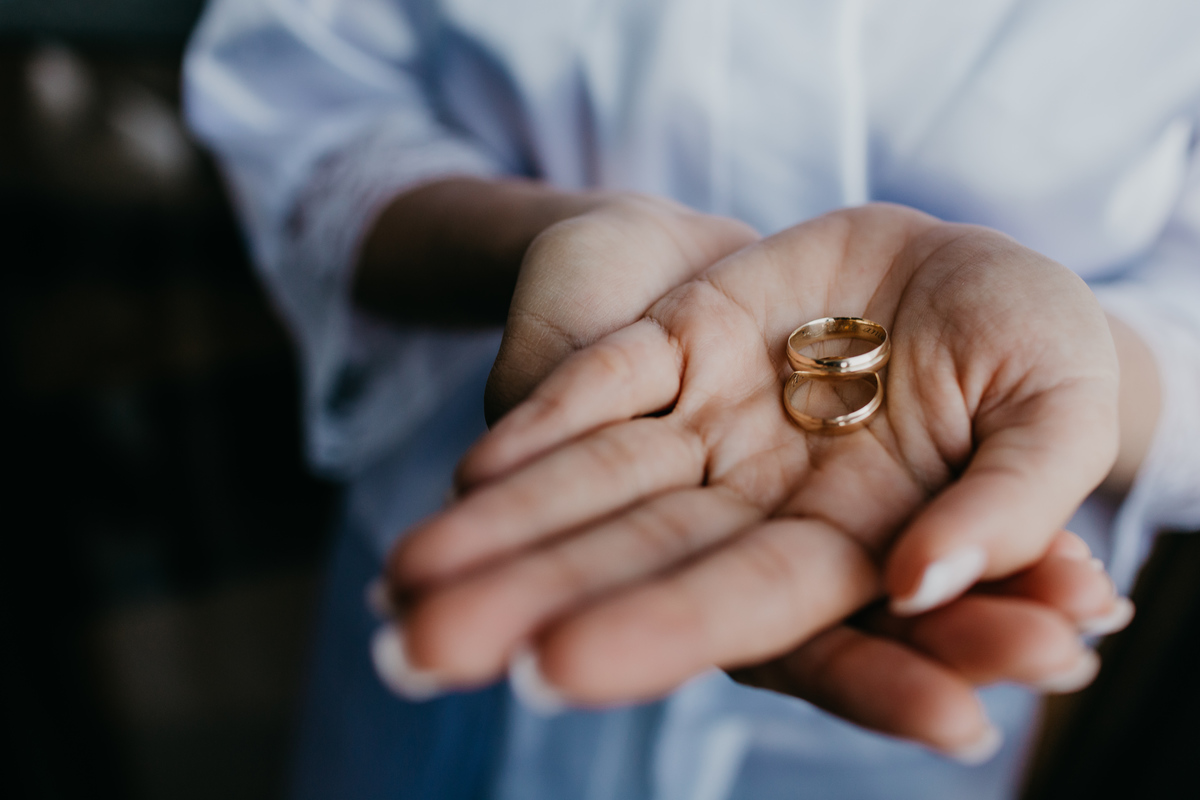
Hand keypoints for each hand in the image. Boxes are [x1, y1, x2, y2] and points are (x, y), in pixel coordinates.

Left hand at [382, 204, 1121, 753]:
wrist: (972, 264)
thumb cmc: (1032, 341)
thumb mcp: (1055, 406)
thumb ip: (1012, 498)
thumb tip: (923, 582)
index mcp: (849, 543)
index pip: (750, 605)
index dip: (660, 631)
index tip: (557, 670)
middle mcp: (756, 500)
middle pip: (634, 559)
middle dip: (532, 602)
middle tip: (420, 650)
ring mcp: (709, 422)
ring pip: (592, 483)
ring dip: (501, 528)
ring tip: (400, 582)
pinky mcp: (681, 342)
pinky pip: (602, 382)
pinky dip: (540, 422)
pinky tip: (471, 470)